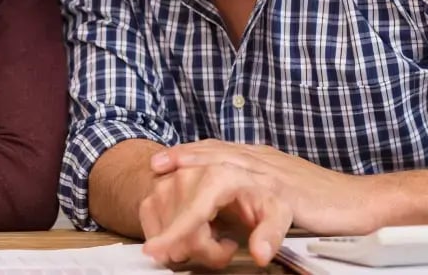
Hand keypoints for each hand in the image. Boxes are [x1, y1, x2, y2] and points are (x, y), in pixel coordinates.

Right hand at [139, 161, 292, 268]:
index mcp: (217, 177)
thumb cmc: (256, 194)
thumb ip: (270, 233)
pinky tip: (191, 229)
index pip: (192, 212)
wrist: (241, 176)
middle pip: (180, 228)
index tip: (155, 250)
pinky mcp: (155, 189)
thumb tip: (260, 254)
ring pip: (164, 228)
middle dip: (200, 249)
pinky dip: (169, 234)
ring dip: (185, 242)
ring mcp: (169, 180)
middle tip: (224, 247)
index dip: (175, 234)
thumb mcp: (275, 212)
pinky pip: (152, 224)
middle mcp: (188, 174)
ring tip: (211, 234)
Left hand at [153, 139, 377, 234]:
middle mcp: (264, 164)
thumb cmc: (319, 200)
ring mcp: (278, 180)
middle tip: (156, 171)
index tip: (159, 161)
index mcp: (257, 161)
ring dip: (203, 205)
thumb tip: (220, 211)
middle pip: (215, 159)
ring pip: (233, 183)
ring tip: (182, 224)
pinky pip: (278, 217)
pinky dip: (266, 235)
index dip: (187, 153)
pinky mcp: (298, 202)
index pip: (215, 150)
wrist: (362, 201)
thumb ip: (247, 195)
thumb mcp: (272, 190)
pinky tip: (256, 253)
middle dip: (183, 164)